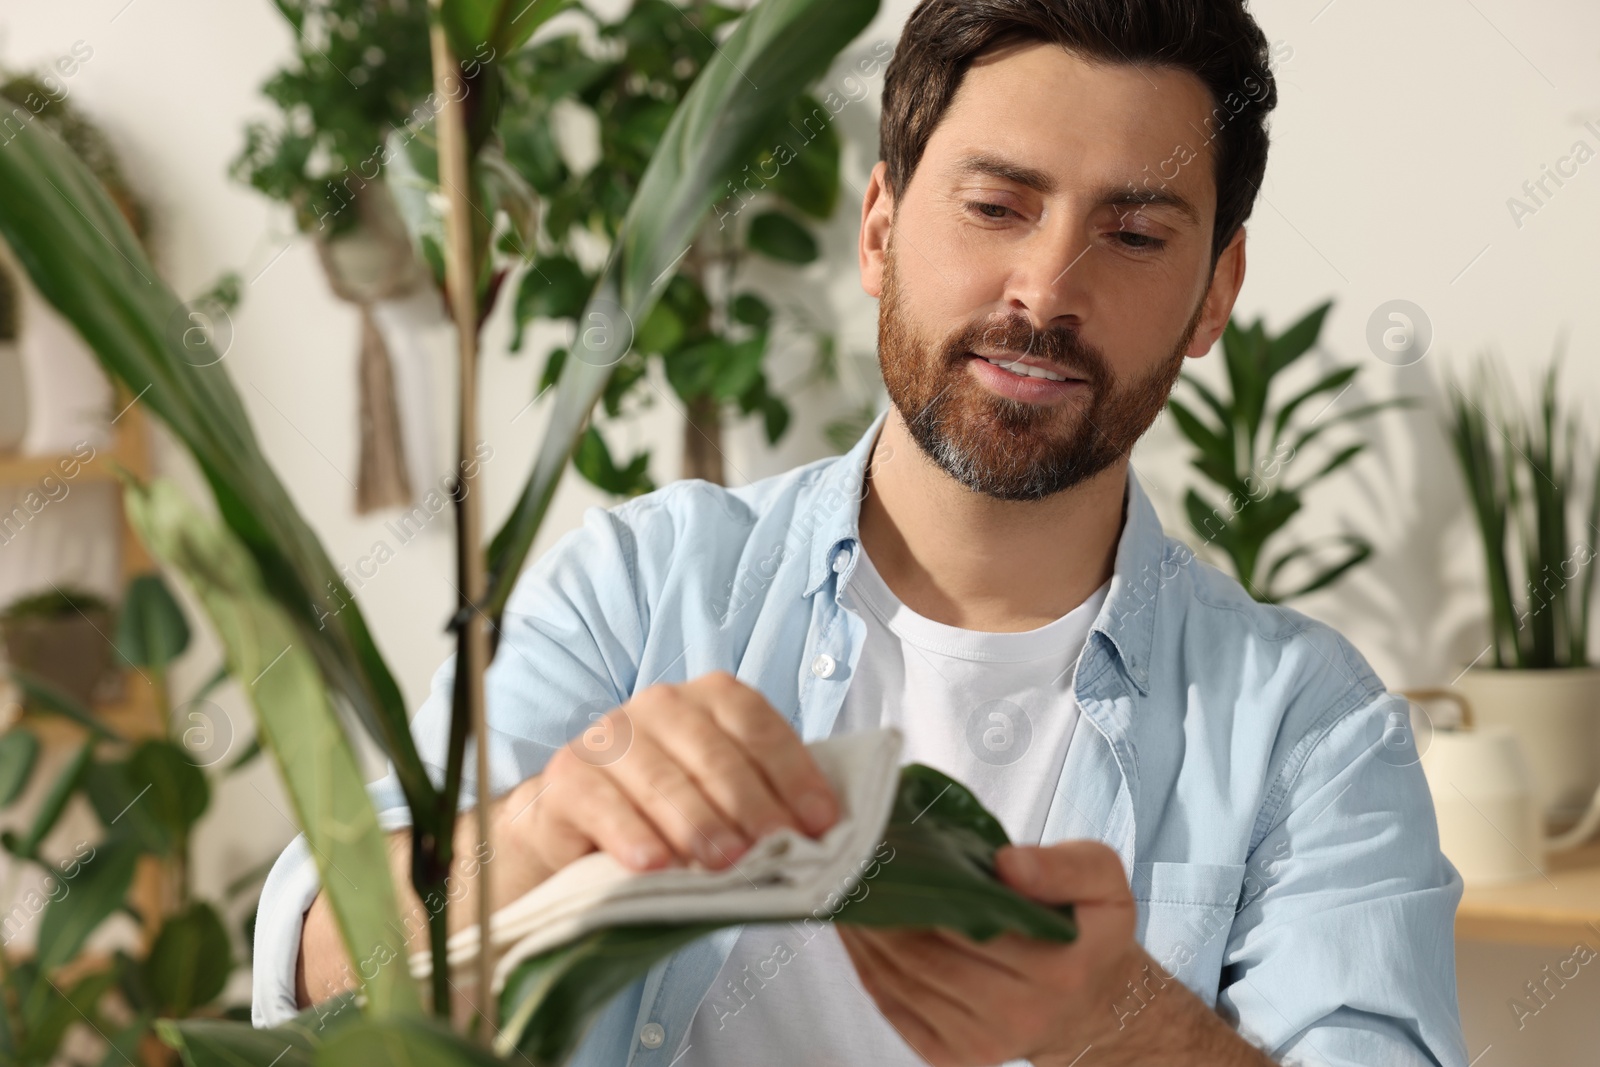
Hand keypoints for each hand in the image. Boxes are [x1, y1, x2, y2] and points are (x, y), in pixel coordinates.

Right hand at [506, 671, 838, 879]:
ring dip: (699, 825)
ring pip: (663, 781)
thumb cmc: (671, 810)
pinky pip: (605, 805)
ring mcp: (611, 736)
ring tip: (726, 865)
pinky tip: (654, 865)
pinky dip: (632, 835)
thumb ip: (767, 801)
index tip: (821, 823)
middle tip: (776, 850)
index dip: (794, 775)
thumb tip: (825, 836)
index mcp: (711, 698)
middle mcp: (661, 705)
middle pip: (715, 755)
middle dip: (752, 807)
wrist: (579, 822)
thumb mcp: (724, 797)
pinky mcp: (568, 776)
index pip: (758, 726)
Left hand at [840, 841, 1271, 1066]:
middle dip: (878, 909)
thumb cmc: (1091, 931)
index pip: (966, 921)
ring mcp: (981, 1042)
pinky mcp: (954, 1056)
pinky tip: (857, 933)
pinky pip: (895, 1007)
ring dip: (863, 936)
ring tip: (845, 891)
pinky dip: (867, 968)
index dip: (916, 884)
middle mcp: (1017, 1013)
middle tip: (849, 863)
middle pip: (922, 954)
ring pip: (900, 980)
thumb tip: (1007, 864)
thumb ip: (1062, 867)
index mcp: (1055, 967)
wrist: (1095, 1004)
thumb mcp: (1102, 879)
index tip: (884, 847)